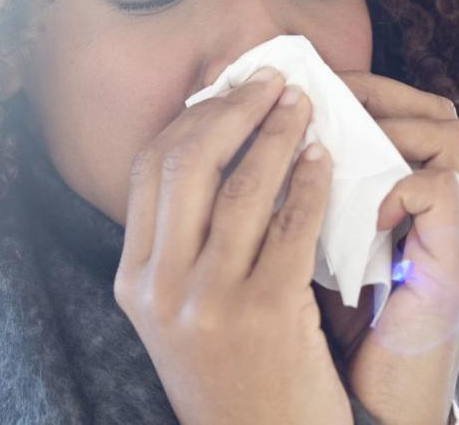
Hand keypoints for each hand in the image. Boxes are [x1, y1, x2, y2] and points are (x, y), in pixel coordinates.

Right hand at [114, 66, 352, 424]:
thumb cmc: (232, 375)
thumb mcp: (181, 314)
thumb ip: (184, 245)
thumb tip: (215, 150)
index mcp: (132, 280)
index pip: (148, 171)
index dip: (192, 119)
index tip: (230, 90)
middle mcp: (160, 287)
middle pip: (186, 164)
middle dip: (233, 110)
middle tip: (273, 82)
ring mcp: (209, 302)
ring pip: (242, 187)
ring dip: (278, 134)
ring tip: (305, 107)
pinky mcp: (267, 314)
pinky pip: (292, 225)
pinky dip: (311, 182)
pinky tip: (326, 160)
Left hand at [319, 72, 458, 424]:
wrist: (376, 412)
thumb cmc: (336, 339)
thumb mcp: (315, 258)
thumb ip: (303, 209)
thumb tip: (245, 151)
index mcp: (419, 208)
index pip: (411, 113)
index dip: (361, 92)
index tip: (299, 89)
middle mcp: (453, 213)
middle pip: (438, 111)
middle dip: (372, 93)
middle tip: (310, 93)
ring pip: (447, 134)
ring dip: (381, 127)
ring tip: (323, 136)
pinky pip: (438, 189)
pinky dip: (391, 185)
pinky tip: (353, 207)